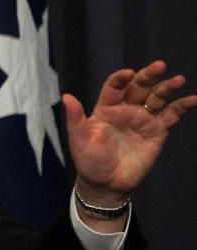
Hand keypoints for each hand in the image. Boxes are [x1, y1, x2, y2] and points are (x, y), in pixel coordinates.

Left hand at [63, 61, 195, 209]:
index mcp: (106, 107)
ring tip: (178, 80)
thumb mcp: (79, 139)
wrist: (106, 184)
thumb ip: (75, 118)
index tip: (128, 74)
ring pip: (157, 98)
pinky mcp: (157, 131)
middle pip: (139, 87)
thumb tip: (66, 96)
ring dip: (167, 88)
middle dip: (148, 76)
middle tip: (159, 65)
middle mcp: (125, 109)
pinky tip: (193, 100)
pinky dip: (182, 106)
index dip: (121, 79)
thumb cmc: (88, 160)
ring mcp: (143, 119)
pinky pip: (171, 115)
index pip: (114, 87)